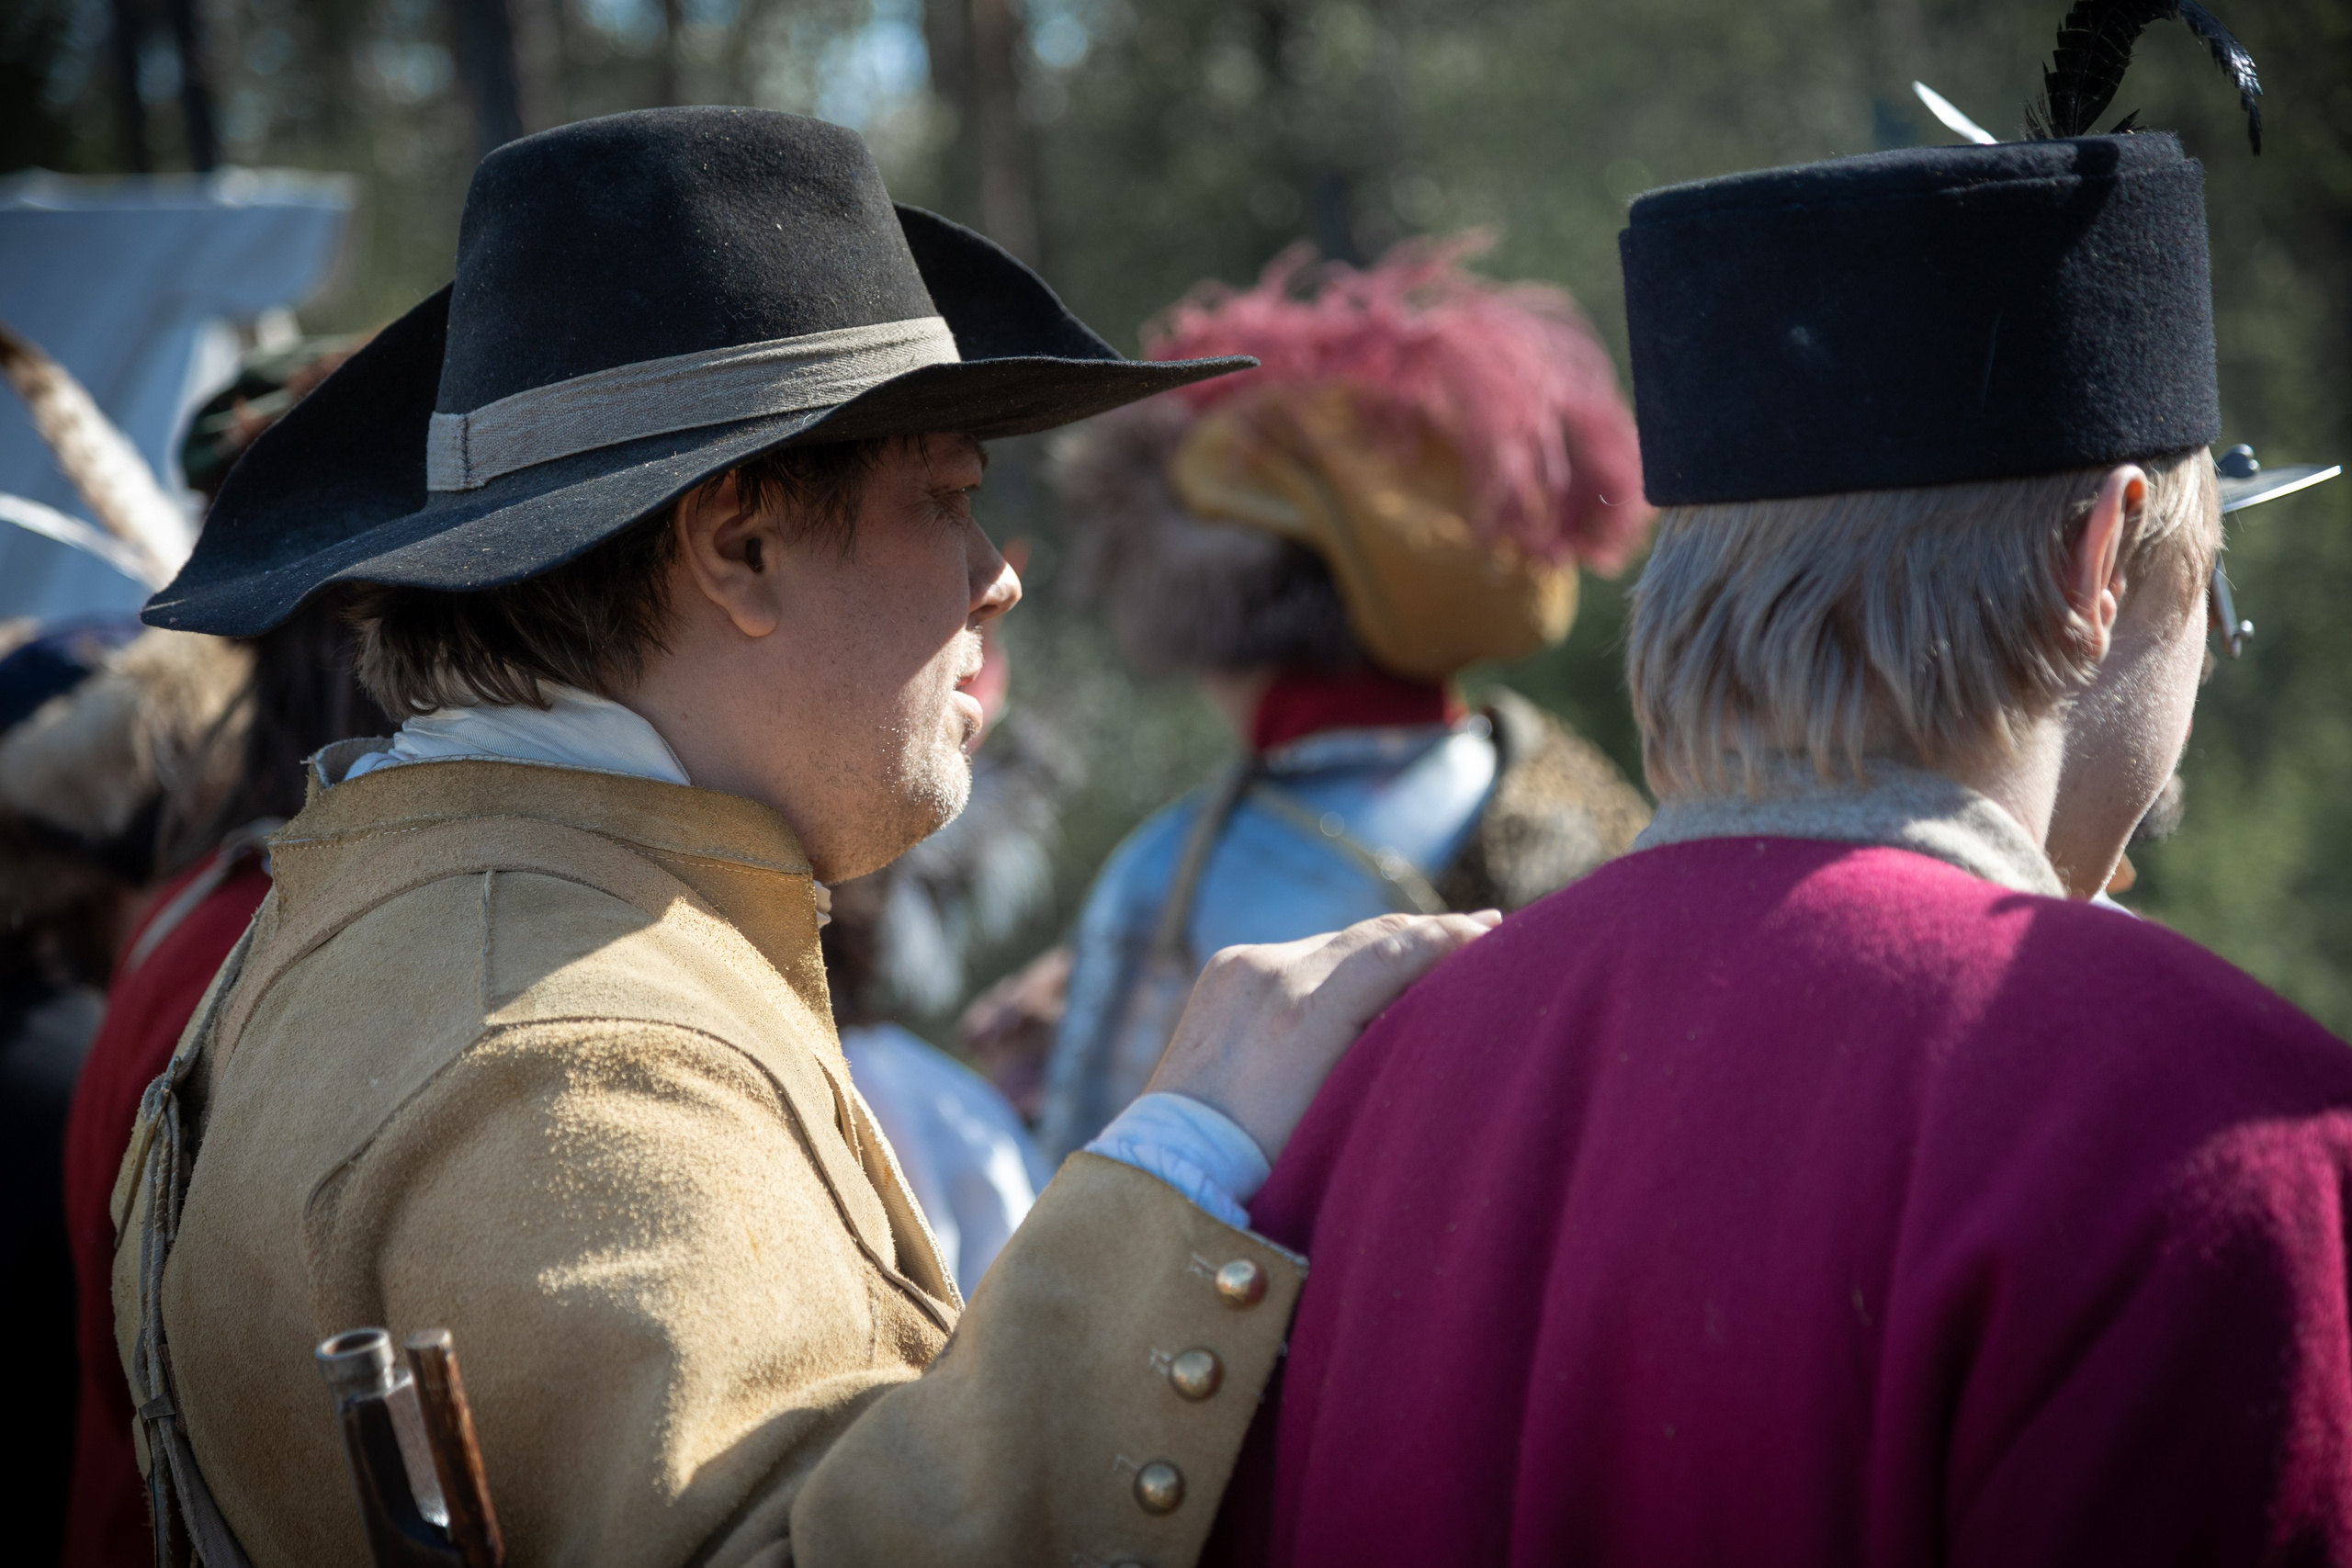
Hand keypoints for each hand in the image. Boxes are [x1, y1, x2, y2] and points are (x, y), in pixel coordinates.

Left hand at [1145, 910, 1501, 1162]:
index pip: (1391, 953)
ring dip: (1385, 947)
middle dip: (1429, 933)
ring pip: (1337, 943)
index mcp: (1300, 1016)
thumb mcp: (1347, 1112)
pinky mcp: (1226, 968)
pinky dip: (1342, 960)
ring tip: (1438, 946)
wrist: (1175, 1166)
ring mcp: (1241, 966)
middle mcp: (1267, 976)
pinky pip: (1302, 955)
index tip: (1498, 935)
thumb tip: (1444, 1008)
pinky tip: (1373, 967)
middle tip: (1486, 927)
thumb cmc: (1274, 1166)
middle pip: (1368, 937)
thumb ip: (1388, 1048)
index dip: (1448, 940)